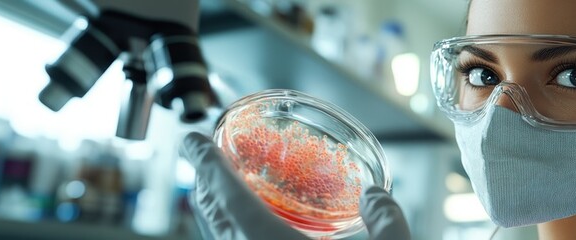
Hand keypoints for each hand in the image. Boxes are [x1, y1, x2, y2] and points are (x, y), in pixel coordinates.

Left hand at [179, 132, 410, 239]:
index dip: (203, 162)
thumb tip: (375, 194)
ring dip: (216, 208)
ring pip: (218, 237)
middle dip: (203, 182)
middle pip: (210, 215)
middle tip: (204, 156)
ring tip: (226, 187)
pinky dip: (233, 230)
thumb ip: (386, 218)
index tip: (190, 139)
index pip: (224, 193)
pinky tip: (256, 226)